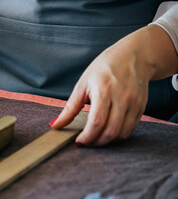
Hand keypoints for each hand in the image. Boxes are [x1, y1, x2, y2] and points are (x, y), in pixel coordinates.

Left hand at [51, 25, 177, 145]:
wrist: (134, 56)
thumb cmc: (105, 67)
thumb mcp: (83, 83)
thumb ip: (70, 107)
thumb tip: (56, 124)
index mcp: (103, 90)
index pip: (97, 122)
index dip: (87, 136)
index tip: (79, 141)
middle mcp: (122, 98)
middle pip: (110, 131)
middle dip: (96, 142)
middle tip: (86, 142)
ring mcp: (134, 103)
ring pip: (122, 133)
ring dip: (108, 141)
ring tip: (96, 137)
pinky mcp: (141, 107)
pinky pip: (130, 129)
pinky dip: (118, 134)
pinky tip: (108, 131)